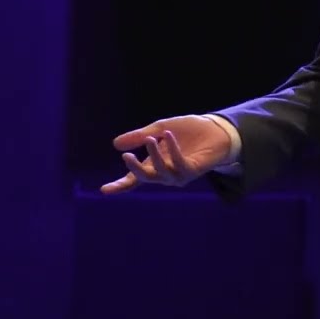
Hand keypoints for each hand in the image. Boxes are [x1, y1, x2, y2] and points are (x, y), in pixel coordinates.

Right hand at [100, 114, 232, 194]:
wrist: (215, 128)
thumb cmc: (188, 130)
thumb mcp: (159, 128)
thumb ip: (140, 136)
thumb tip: (115, 144)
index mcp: (154, 165)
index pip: (134, 179)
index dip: (120, 185)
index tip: (104, 190)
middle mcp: (165, 174)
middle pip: (145, 178)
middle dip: (135, 169)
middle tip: (126, 156)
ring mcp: (179, 175)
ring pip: (161, 171)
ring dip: (154, 155)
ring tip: (151, 138)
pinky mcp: (193, 170)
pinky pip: (179, 164)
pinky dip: (172, 150)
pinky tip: (168, 135)